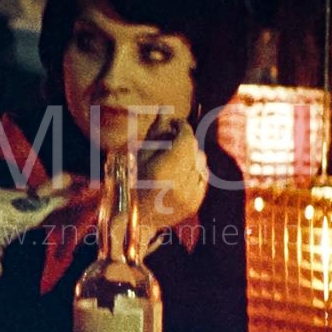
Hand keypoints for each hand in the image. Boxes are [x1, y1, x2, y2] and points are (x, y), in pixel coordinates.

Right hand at [137, 116, 207, 234]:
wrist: (132, 222)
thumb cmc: (128, 185)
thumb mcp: (138, 156)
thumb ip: (155, 133)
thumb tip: (164, 109)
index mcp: (164, 169)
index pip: (185, 138)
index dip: (181, 126)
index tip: (173, 123)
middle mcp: (180, 182)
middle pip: (194, 149)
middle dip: (184, 141)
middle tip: (170, 141)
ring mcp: (189, 195)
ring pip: (201, 163)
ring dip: (190, 157)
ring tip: (173, 160)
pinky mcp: (195, 203)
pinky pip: (203, 178)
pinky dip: (194, 173)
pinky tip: (179, 175)